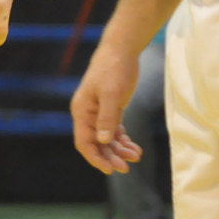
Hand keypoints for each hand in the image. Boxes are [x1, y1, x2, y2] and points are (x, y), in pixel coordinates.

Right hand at [71, 44, 144, 173]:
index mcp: (82, 111)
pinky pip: (114, 131)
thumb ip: (107, 118)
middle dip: (110, 156)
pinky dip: (123, 140)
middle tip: (127, 167)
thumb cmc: (114, 69)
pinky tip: (134, 147)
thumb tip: (103, 141)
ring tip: (136, 155)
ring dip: (119, 149)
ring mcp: (98, 112)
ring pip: (106, 139)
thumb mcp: (112, 94)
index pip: (84, 142)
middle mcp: (87, 114)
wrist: (121, 50)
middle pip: (96, 143)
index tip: (111, 169)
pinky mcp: (110, 109)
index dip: (95, 158)